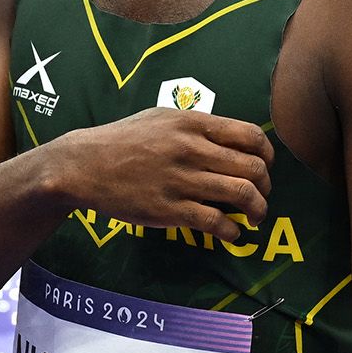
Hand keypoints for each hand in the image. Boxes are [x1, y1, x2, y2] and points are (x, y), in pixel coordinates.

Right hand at [46, 108, 271, 239]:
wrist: (84, 165)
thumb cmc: (122, 140)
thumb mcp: (161, 118)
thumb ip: (197, 127)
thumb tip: (231, 140)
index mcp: (193, 123)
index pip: (251, 136)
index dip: (267, 155)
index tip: (265, 167)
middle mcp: (192, 149)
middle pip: (253, 168)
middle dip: (266, 186)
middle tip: (261, 196)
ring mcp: (182, 180)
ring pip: (242, 195)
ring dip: (257, 210)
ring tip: (254, 217)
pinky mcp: (170, 209)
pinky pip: (216, 222)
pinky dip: (232, 232)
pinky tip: (230, 234)